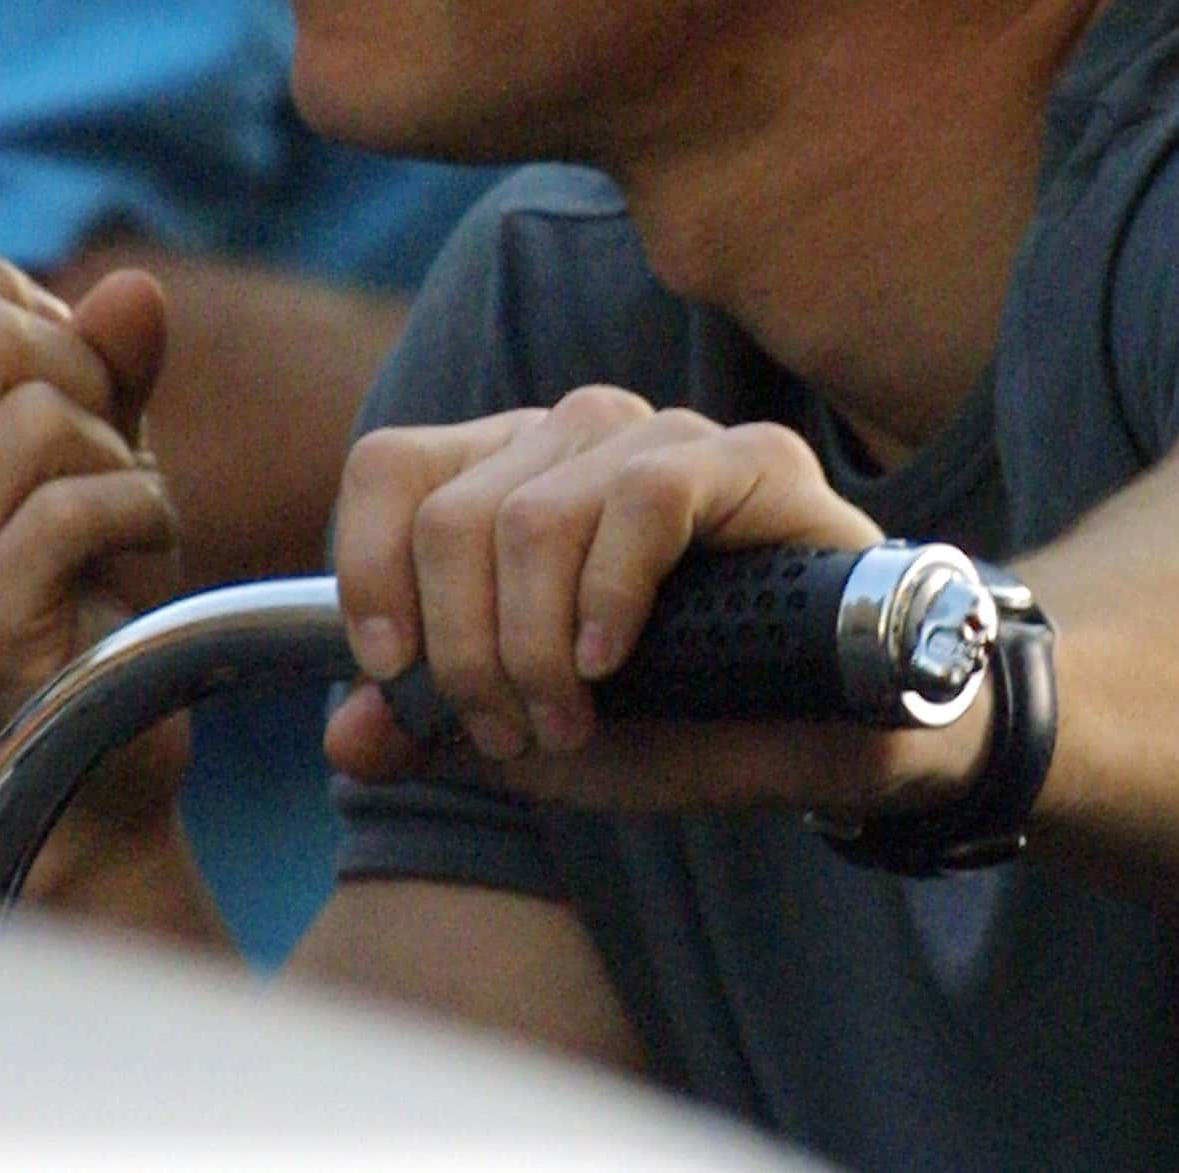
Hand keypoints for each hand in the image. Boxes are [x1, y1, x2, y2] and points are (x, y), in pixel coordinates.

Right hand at [0, 249, 184, 786]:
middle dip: (83, 374)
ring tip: (106, 515)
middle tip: (92, 449)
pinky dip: (143, 516)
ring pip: (43, 416)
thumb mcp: (92, 424)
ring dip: (118, 457)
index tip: (37, 358)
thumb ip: (107, 349)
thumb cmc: (78, 553)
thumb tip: (134, 291)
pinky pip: (79, 506)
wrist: (91, 720)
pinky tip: (129, 558)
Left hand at [324, 388, 988, 818]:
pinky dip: (610, 595)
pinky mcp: (750, 459)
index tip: (390, 670)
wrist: (835, 741)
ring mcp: (663, 439)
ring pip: (534, 512)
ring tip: (568, 718)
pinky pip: (644, 498)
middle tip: (512, 730)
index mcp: (506, 475)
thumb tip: (343, 736)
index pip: (390, 470)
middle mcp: (574, 438)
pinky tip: (613, 663)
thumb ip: (436, 727)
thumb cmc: (684, 719)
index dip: (367, 568)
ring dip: (532, 642)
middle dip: (463, 649)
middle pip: (453, 511)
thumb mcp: (535, 735)